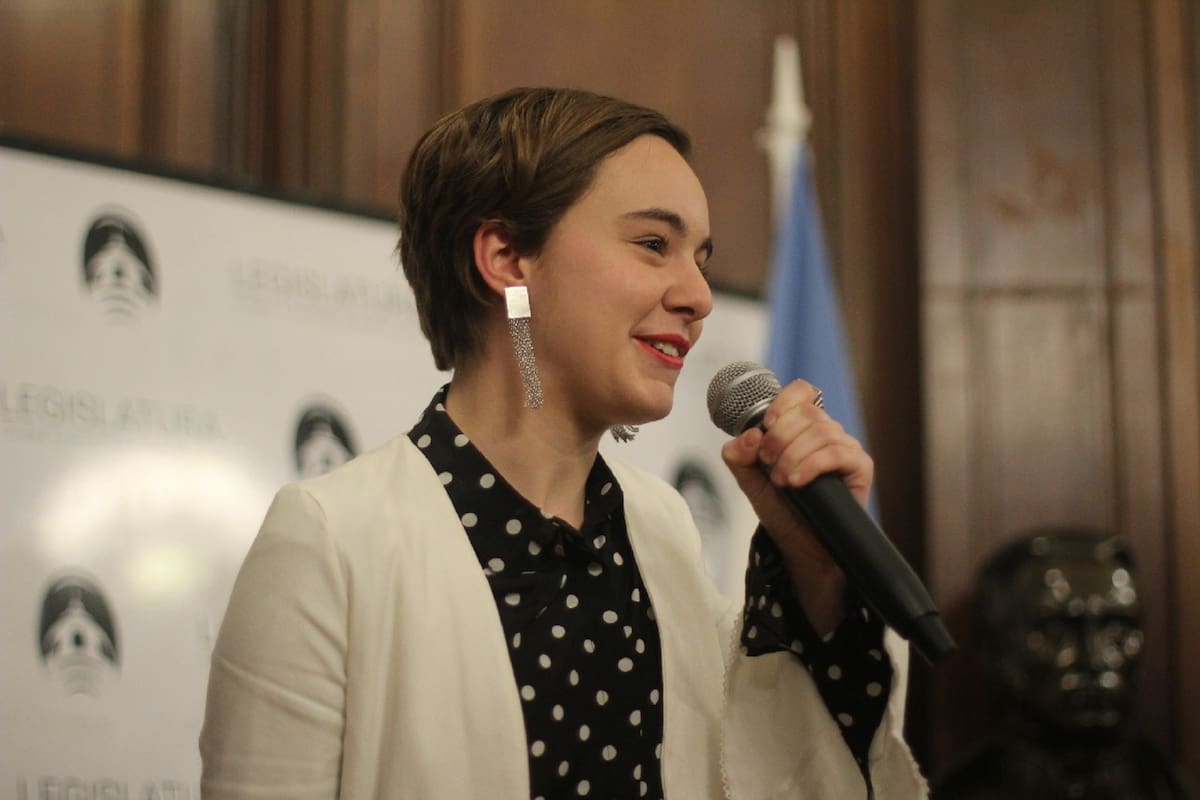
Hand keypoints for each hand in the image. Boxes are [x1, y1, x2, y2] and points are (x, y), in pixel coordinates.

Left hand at [719, 379, 873, 632]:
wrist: (801, 547)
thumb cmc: (781, 510)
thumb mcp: (750, 482)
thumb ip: (738, 457)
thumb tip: (749, 435)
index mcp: (801, 428)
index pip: (801, 393)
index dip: (783, 402)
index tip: (767, 426)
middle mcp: (826, 433)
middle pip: (807, 412)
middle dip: (780, 437)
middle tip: (768, 463)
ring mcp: (845, 448)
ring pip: (822, 431)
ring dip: (793, 455)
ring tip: (781, 480)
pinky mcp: (860, 467)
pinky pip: (838, 452)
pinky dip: (812, 464)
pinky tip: (797, 482)